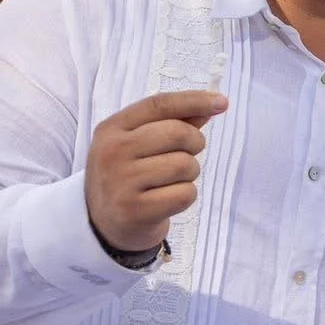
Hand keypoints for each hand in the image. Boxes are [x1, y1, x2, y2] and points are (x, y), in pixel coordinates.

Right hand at [85, 90, 226, 252]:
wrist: (102, 223)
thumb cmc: (129, 176)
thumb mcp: (138, 144)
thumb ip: (172, 122)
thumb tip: (211, 105)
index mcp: (112, 129)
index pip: (158, 105)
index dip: (193, 100)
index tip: (222, 102)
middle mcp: (112, 152)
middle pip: (177, 133)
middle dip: (194, 143)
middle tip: (186, 156)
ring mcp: (122, 182)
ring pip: (184, 164)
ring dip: (189, 174)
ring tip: (171, 181)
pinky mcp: (136, 211)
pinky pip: (185, 194)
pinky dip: (186, 196)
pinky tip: (167, 200)